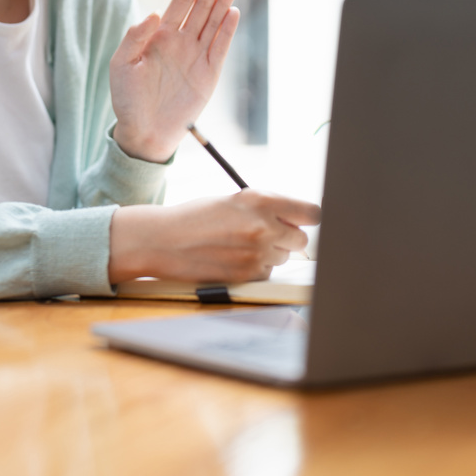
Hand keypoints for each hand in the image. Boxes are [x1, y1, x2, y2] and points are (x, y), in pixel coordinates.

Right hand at [108, 191, 321, 283]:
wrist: (164, 240)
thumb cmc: (196, 217)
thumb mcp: (234, 200)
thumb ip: (266, 207)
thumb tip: (296, 217)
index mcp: (261, 200)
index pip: (311, 212)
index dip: (308, 218)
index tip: (305, 220)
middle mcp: (263, 226)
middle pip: (301, 239)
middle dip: (288, 237)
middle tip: (267, 234)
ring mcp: (257, 253)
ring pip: (283, 257)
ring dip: (270, 253)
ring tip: (241, 245)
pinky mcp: (248, 275)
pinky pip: (267, 273)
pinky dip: (256, 269)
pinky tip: (233, 259)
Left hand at [109, 0, 239, 162]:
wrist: (143, 132)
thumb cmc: (127, 99)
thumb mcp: (121, 64)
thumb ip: (135, 36)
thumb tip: (155, 12)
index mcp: (160, 34)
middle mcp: (182, 40)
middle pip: (202, 4)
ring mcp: (197, 56)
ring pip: (214, 20)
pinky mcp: (209, 75)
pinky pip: (220, 47)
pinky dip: (227, 30)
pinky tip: (232, 11)